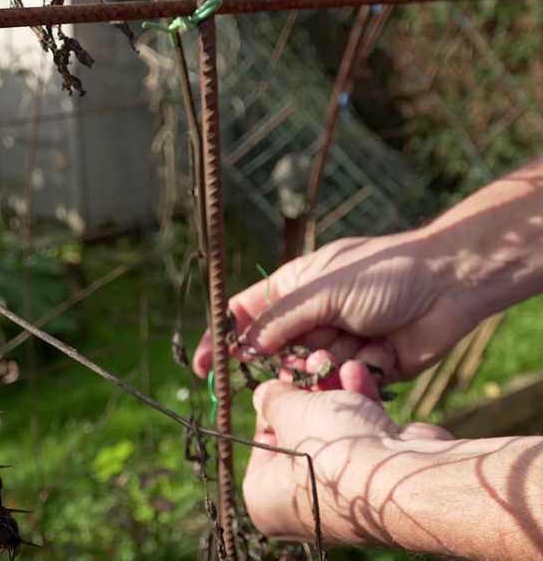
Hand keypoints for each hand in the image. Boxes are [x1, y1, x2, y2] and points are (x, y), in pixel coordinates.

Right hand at [193, 230, 477, 381]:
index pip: (244, 315)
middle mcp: (311, 317)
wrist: (450, 285)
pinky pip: (342, 383)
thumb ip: (280, 321)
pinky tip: (376, 352)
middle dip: (285, 359)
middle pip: (275, 351)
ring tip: (352, 345)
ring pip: (308, 372)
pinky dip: (355, 373)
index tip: (204, 366)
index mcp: (294, 288)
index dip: (221, 338)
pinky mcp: (364, 367)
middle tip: (309, 352)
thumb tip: (243, 347)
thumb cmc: (385, 272)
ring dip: (325, 364)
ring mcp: (337, 342)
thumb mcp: (323, 290)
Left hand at [244, 364, 453, 541]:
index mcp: (266, 499)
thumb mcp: (289, 411)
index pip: (261, 444)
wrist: (402, 476)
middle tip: (307, 361)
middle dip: (306, 392)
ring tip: (331, 359)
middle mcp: (300, 505)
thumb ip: (272, 399)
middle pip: (297, 434)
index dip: (272, 406)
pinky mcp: (376, 479)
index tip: (280, 378)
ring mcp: (342, 494)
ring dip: (332, 392)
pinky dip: (359, 404)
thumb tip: (264, 395)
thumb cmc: (330, 448)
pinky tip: (357, 371)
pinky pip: (359, 436)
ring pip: (331, 431)